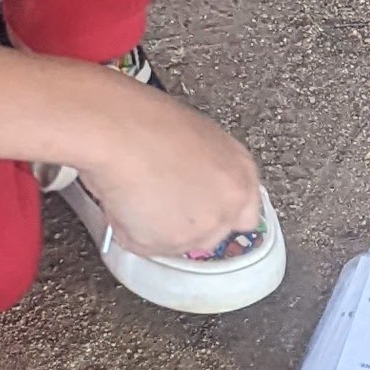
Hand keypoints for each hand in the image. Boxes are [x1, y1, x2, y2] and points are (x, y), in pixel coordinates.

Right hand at [78, 82, 265, 261]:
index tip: (201, 211)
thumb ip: (212, 172)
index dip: (219, 214)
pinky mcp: (170, 244)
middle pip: (210, 235)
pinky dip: (129, 231)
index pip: (245, 216)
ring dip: (156, 228)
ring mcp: (201, 229)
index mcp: (241, 176)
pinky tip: (125, 202)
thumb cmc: (151, 123)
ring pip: (177, 244)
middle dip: (186, 225)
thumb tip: (198, 186)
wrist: (123, 132)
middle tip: (162, 202)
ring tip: (138, 194)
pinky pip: (145, 247)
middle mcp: (228, 206)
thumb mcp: (199, 141)